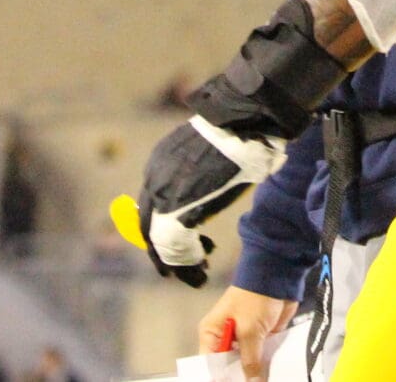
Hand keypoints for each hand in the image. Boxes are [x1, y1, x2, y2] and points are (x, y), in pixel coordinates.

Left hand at [137, 0, 349, 288]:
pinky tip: (201, 271)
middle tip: (189, 269)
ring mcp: (161, 193)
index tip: (194, 244)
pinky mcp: (173, 207)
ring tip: (198, 274)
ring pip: (158, 240)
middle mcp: (155, 178)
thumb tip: (220, 179)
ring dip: (178, 262)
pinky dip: (185, 263)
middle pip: (150, 228)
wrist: (245, 120)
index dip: (168, 230)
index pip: (154, 207)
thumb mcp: (216, 154)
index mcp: (162, 162)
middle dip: (168, 252)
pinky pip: (171, 244)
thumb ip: (209, 171)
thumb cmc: (241, 132)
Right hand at [199, 288, 296, 379]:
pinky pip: (261, 357)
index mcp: (212, 334)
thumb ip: (250, 360)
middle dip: (238, 377)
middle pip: (228, 367)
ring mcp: (245, 338)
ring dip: (254, 373)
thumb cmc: (254, 300)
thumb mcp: (249, 332)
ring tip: (264, 381)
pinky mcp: (261, 337)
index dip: (219, 378)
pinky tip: (273, 375)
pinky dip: (266, 366)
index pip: (209, 365)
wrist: (278, 276)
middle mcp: (225, 339)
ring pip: (246, 364)